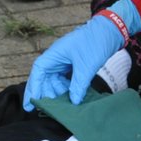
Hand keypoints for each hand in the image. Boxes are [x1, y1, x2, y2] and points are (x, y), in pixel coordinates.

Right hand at [23, 0, 140, 110]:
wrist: (110, 31)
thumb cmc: (95, 42)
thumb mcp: (86, 66)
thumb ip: (78, 85)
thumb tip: (73, 101)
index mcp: (54, 54)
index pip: (38, 72)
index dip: (33, 89)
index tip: (30, 104)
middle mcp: (56, 58)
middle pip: (45, 79)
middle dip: (46, 94)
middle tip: (49, 110)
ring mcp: (65, 62)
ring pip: (55, 81)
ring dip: (58, 93)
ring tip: (64, 106)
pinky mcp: (74, 65)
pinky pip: (66, 80)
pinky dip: (68, 89)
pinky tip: (73, 98)